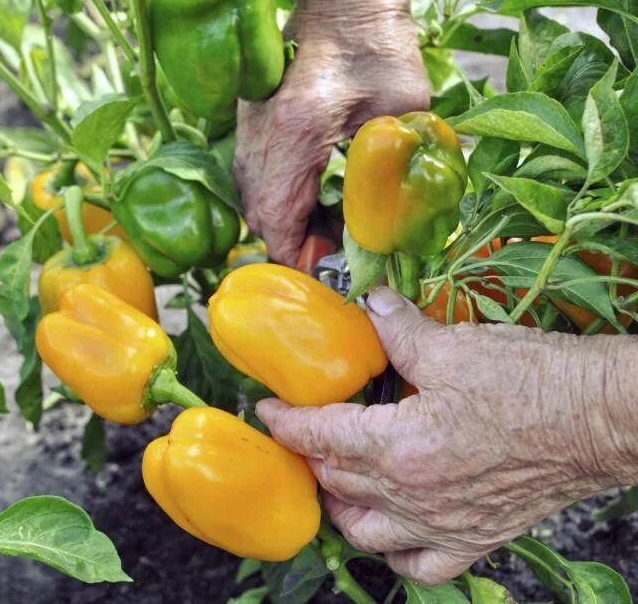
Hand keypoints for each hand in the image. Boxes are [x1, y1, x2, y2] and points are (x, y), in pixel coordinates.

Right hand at [234, 0, 429, 265]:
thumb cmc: (376, 45)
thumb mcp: (402, 111)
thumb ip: (392, 170)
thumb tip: (387, 226)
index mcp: (295, 135)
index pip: (278, 221)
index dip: (300, 258)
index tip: (332, 271)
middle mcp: (259, 138)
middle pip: (260, 218)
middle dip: (295, 245)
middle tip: (338, 252)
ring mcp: (247, 131)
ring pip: (252, 202)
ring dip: (286, 223)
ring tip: (329, 227)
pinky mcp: (249, 125)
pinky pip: (253, 179)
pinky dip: (279, 200)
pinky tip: (314, 197)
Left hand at [256, 287, 637, 584]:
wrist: (602, 419)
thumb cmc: (534, 382)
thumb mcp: (454, 346)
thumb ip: (400, 330)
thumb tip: (370, 305)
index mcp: (398, 446)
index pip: (319, 437)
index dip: (286, 422)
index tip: (269, 410)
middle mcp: (413, 495)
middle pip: (336, 482)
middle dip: (310, 456)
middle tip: (304, 432)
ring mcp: (444, 523)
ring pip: (366, 532)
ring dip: (341, 506)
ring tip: (336, 480)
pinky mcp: (476, 538)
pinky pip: (422, 565)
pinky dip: (397, 553)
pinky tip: (392, 532)